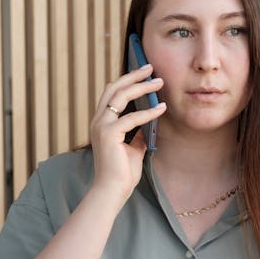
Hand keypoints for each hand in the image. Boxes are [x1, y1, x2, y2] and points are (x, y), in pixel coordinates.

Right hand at [90, 65, 165, 202]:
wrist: (112, 191)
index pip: (112, 93)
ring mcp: (101, 126)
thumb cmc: (121, 173)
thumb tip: (149, 125)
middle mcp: (98, 121)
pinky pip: (131, 118)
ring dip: (141, 87)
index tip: (144, 73)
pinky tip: (161, 108)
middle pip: (114, 88)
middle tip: (150, 67)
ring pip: (121, 97)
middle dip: (133, 76)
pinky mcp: (109, 135)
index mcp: (101, 122)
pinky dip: (148, 112)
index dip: (127, 81)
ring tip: (159, 82)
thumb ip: (138, 135)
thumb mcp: (133, 149)